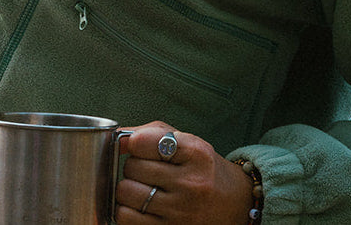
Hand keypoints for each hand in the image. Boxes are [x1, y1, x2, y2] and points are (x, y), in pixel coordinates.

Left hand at [115, 121, 253, 224]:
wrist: (233, 204)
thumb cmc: (202, 168)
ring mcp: (180, 212)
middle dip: (133, 166)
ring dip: (127, 189)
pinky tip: (140, 206)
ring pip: (126, 194)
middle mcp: (189, 183)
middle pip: (132, 168)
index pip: (143, 142)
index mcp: (195, 153)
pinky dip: (126, 210)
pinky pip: (127, 219)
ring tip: (141, 187)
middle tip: (145, 169)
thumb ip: (150, 133)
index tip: (139, 146)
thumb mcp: (187, 141)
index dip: (135, 143)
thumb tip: (118, 139)